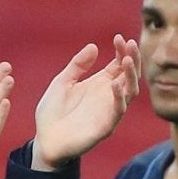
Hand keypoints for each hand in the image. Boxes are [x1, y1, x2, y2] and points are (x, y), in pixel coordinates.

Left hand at [33, 36, 139, 169]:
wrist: (44, 140)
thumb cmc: (53, 112)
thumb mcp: (62, 82)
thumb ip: (77, 65)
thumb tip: (93, 46)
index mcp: (100, 84)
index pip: (118, 64)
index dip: (121, 50)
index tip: (118, 38)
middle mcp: (108, 96)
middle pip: (129, 75)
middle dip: (132, 59)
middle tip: (131, 44)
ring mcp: (109, 111)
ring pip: (130, 91)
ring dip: (131, 75)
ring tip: (127, 60)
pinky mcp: (106, 127)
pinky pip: (118, 111)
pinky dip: (119, 97)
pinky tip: (115, 84)